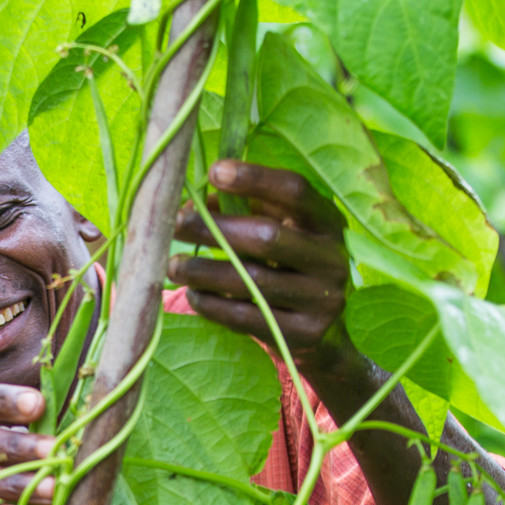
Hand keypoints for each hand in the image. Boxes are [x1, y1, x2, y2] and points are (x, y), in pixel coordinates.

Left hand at [166, 160, 349, 365]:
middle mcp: (332, 258)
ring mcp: (322, 299)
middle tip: (174, 224)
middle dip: (215, 228)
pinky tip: (193, 295)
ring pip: (253, 281)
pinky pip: (247, 317)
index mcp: (328, 223)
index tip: (214, 171)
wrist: (320, 332)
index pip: (295, 191)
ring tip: (173, 266)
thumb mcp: (278, 230)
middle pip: (267, 237)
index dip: (256, 178)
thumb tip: (193, 203)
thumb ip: (243, 210)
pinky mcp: (304, 333)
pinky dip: (213, 305)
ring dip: (204, 271)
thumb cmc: (287, 267)